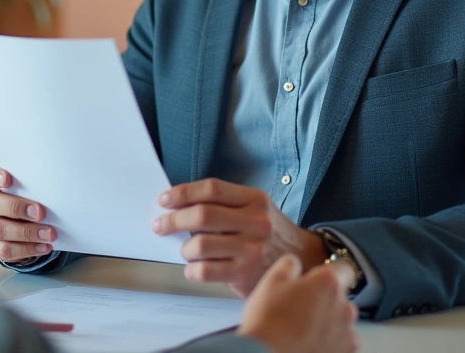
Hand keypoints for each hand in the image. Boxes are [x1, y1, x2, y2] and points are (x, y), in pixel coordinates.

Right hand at [0, 163, 56, 261]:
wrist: (24, 223)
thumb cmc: (27, 197)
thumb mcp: (28, 187)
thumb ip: (33, 184)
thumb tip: (55, 184)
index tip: (7, 180)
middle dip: (16, 208)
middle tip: (40, 212)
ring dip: (26, 233)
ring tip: (48, 234)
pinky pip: (6, 250)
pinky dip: (27, 249)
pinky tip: (44, 246)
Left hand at [152, 178, 326, 295]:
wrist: (303, 258)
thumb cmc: (269, 232)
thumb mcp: (255, 207)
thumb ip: (224, 203)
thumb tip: (178, 206)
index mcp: (254, 199)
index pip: (211, 189)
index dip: (182, 193)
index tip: (164, 199)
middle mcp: (255, 222)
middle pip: (202, 215)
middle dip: (173, 220)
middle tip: (160, 225)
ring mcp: (251, 249)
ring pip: (200, 245)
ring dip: (184, 249)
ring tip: (186, 251)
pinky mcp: (246, 274)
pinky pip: (206, 271)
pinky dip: (192, 271)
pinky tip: (195, 269)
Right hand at [238, 254, 359, 352]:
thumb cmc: (269, 321)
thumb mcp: (271, 282)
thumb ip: (288, 265)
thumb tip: (294, 263)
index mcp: (327, 283)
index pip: (343, 269)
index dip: (330, 272)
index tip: (319, 279)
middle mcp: (344, 306)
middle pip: (340, 297)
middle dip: (325, 300)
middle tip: (300, 307)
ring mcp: (346, 333)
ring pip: (341, 321)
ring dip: (328, 322)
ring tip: (302, 329)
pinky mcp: (345, 352)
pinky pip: (342, 342)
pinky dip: (330, 342)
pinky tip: (309, 343)